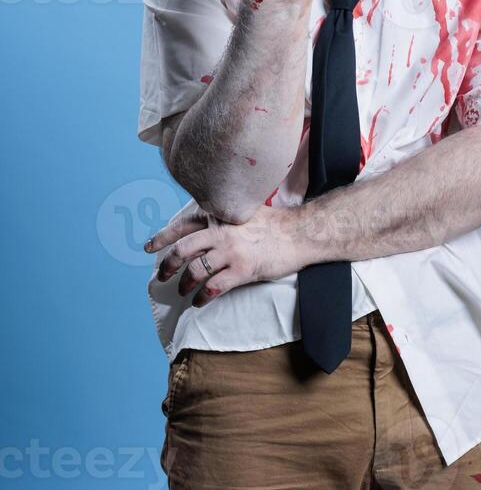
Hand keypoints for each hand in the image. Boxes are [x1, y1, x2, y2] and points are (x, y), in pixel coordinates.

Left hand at [144, 203, 304, 308]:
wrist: (299, 233)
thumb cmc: (275, 224)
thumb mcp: (245, 211)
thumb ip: (224, 218)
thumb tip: (206, 229)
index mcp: (220, 215)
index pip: (183, 225)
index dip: (163, 236)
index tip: (148, 247)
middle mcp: (221, 231)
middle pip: (182, 249)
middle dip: (167, 265)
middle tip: (161, 276)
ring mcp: (231, 250)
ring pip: (195, 270)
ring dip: (184, 284)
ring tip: (183, 291)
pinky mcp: (242, 269)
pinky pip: (213, 287)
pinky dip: (202, 297)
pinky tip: (200, 301)